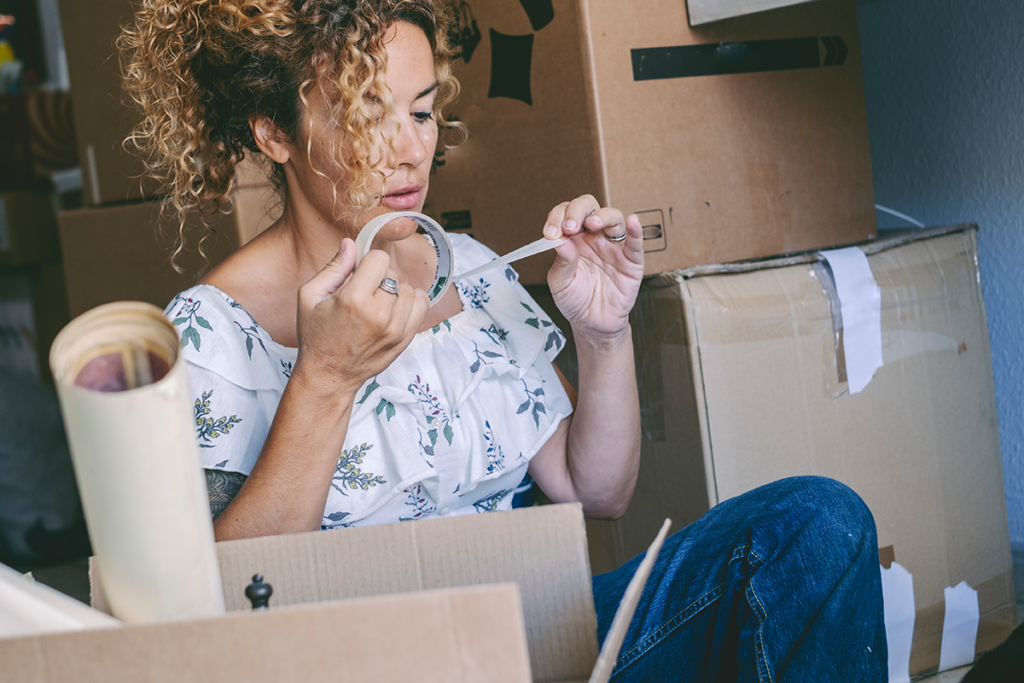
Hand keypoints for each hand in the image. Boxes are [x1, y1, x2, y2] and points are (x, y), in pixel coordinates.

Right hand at [292, 238, 428, 396]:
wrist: (329, 375)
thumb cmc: (316, 336)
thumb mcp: (310, 296)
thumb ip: (333, 267)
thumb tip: (351, 243)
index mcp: (354, 300)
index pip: (379, 258)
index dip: (368, 263)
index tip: (358, 275)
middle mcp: (379, 314)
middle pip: (393, 273)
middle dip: (378, 278)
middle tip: (363, 294)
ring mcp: (396, 329)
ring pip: (409, 288)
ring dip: (395, 291)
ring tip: (377, 304)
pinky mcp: (405, 339)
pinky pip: (422, 305)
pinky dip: (410, 302)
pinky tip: (394, 309)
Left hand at [544, 195, 643, 342]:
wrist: (593, 324)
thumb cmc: (575, 300)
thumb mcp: (560, 283)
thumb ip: (561, 262)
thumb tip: (560, 240)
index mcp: (573, 239)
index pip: (566, 215)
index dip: (558, 217)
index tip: (551, 232)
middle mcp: (593, 237)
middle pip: (589, 208)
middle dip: (578, 211)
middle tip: (569, 226)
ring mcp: (613, 247)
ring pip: (613, 218)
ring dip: (602, 216)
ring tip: (592, 224)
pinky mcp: (631, 260)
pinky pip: (635, 243)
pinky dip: (636, 231)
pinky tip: (633, 222)